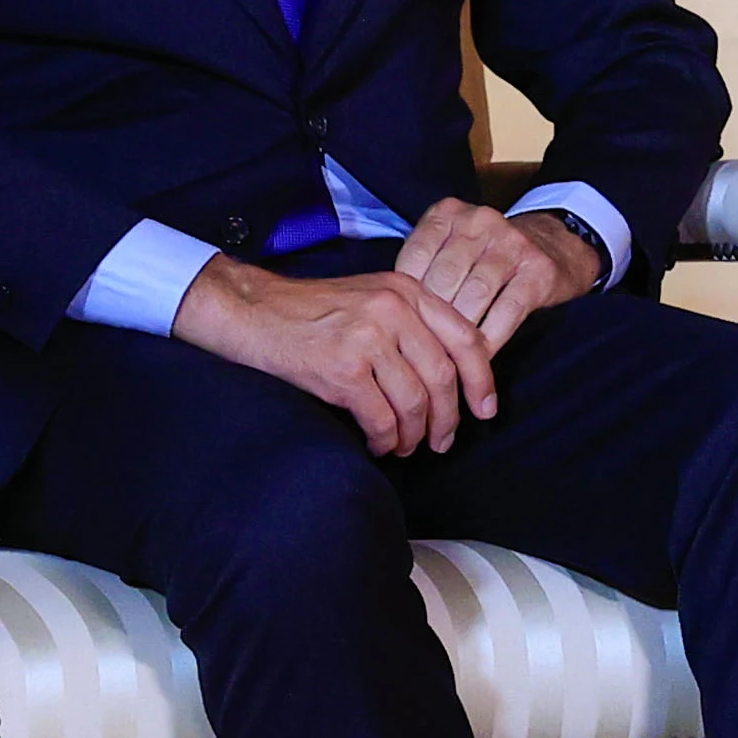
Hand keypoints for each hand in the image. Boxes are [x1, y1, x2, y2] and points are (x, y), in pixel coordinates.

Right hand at [171, 256, 499, 456]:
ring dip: (414, 435)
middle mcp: (394, 310)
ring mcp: (368, 338)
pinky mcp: (342, 368)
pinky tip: (379, 444)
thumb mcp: (372, 299)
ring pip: (415, 403)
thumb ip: (412, 325)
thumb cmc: (311, 311)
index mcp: (407, 292)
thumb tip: (451, 377)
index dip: (482, 381)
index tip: (486, 410)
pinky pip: (381, 419)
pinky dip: (385, 440)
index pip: (466, 339)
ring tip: (404, 446)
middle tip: (441, 442)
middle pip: (443, 378)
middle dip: (447, 419)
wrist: (251, 310)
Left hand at [395, 197, 604, 354]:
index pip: (414, 259)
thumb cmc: (490, 255)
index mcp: (448, 213)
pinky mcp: (539, 271)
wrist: (558, 245)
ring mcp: (512, 244)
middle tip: (422, 352)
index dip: (407, 300)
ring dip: (459, 335)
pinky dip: (490, 339)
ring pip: (473, 298)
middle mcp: (480, 221)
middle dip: (431, 321)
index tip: (404, 328)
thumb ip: (425, 267)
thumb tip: (392, 316)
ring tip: (448, 360)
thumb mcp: (453, 245)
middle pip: (442, 280)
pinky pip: (506, 312)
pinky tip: (479, 357)